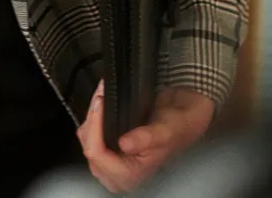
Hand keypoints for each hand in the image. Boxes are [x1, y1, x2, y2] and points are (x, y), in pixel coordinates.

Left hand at [76, 81, 215, 192]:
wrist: (186, 118)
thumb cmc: (180, 126)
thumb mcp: (167, 130)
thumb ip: (147, 138)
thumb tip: (125, 144)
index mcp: (132, 176)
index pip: (96, 154)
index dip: (94, 127)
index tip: (100, 102)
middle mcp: (119, 174)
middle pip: (88, 145)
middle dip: (92, 119)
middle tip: (101, 95)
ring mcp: (111, 163)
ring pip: (86, 139)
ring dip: (92, 115)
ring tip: (102, 96)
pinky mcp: (108, 151)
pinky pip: (90, 134)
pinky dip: (94, 118)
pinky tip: (101, 105)